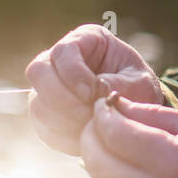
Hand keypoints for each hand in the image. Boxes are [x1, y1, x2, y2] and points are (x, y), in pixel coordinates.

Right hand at [24, 24, 163, 156]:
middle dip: (63, 98)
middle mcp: (60, 59)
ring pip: (37, 103)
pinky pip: (42, 126)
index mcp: (86, 39)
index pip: (63, 51)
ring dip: (64, 120)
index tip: (94, 95)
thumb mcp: (139, 83)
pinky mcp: (46, 112)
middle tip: (89, 115)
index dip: (74, 74)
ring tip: (92, 127)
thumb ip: (117, 85)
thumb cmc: (140, 88)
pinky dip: (62, 135)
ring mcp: (49, 86)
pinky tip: (85, 138)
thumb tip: (94, 95)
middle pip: (39, 72)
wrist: (135, 111)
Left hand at [79, 96, 177, 177]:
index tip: (103, 104)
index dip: (102, 115)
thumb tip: (120, 105)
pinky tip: (133, 167)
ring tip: (112, 141)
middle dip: (91, 136)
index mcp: (174, 162)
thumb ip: (157, 115)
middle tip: (99, 121)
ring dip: (99, 160)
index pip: (115, 135)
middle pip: (98, 163)